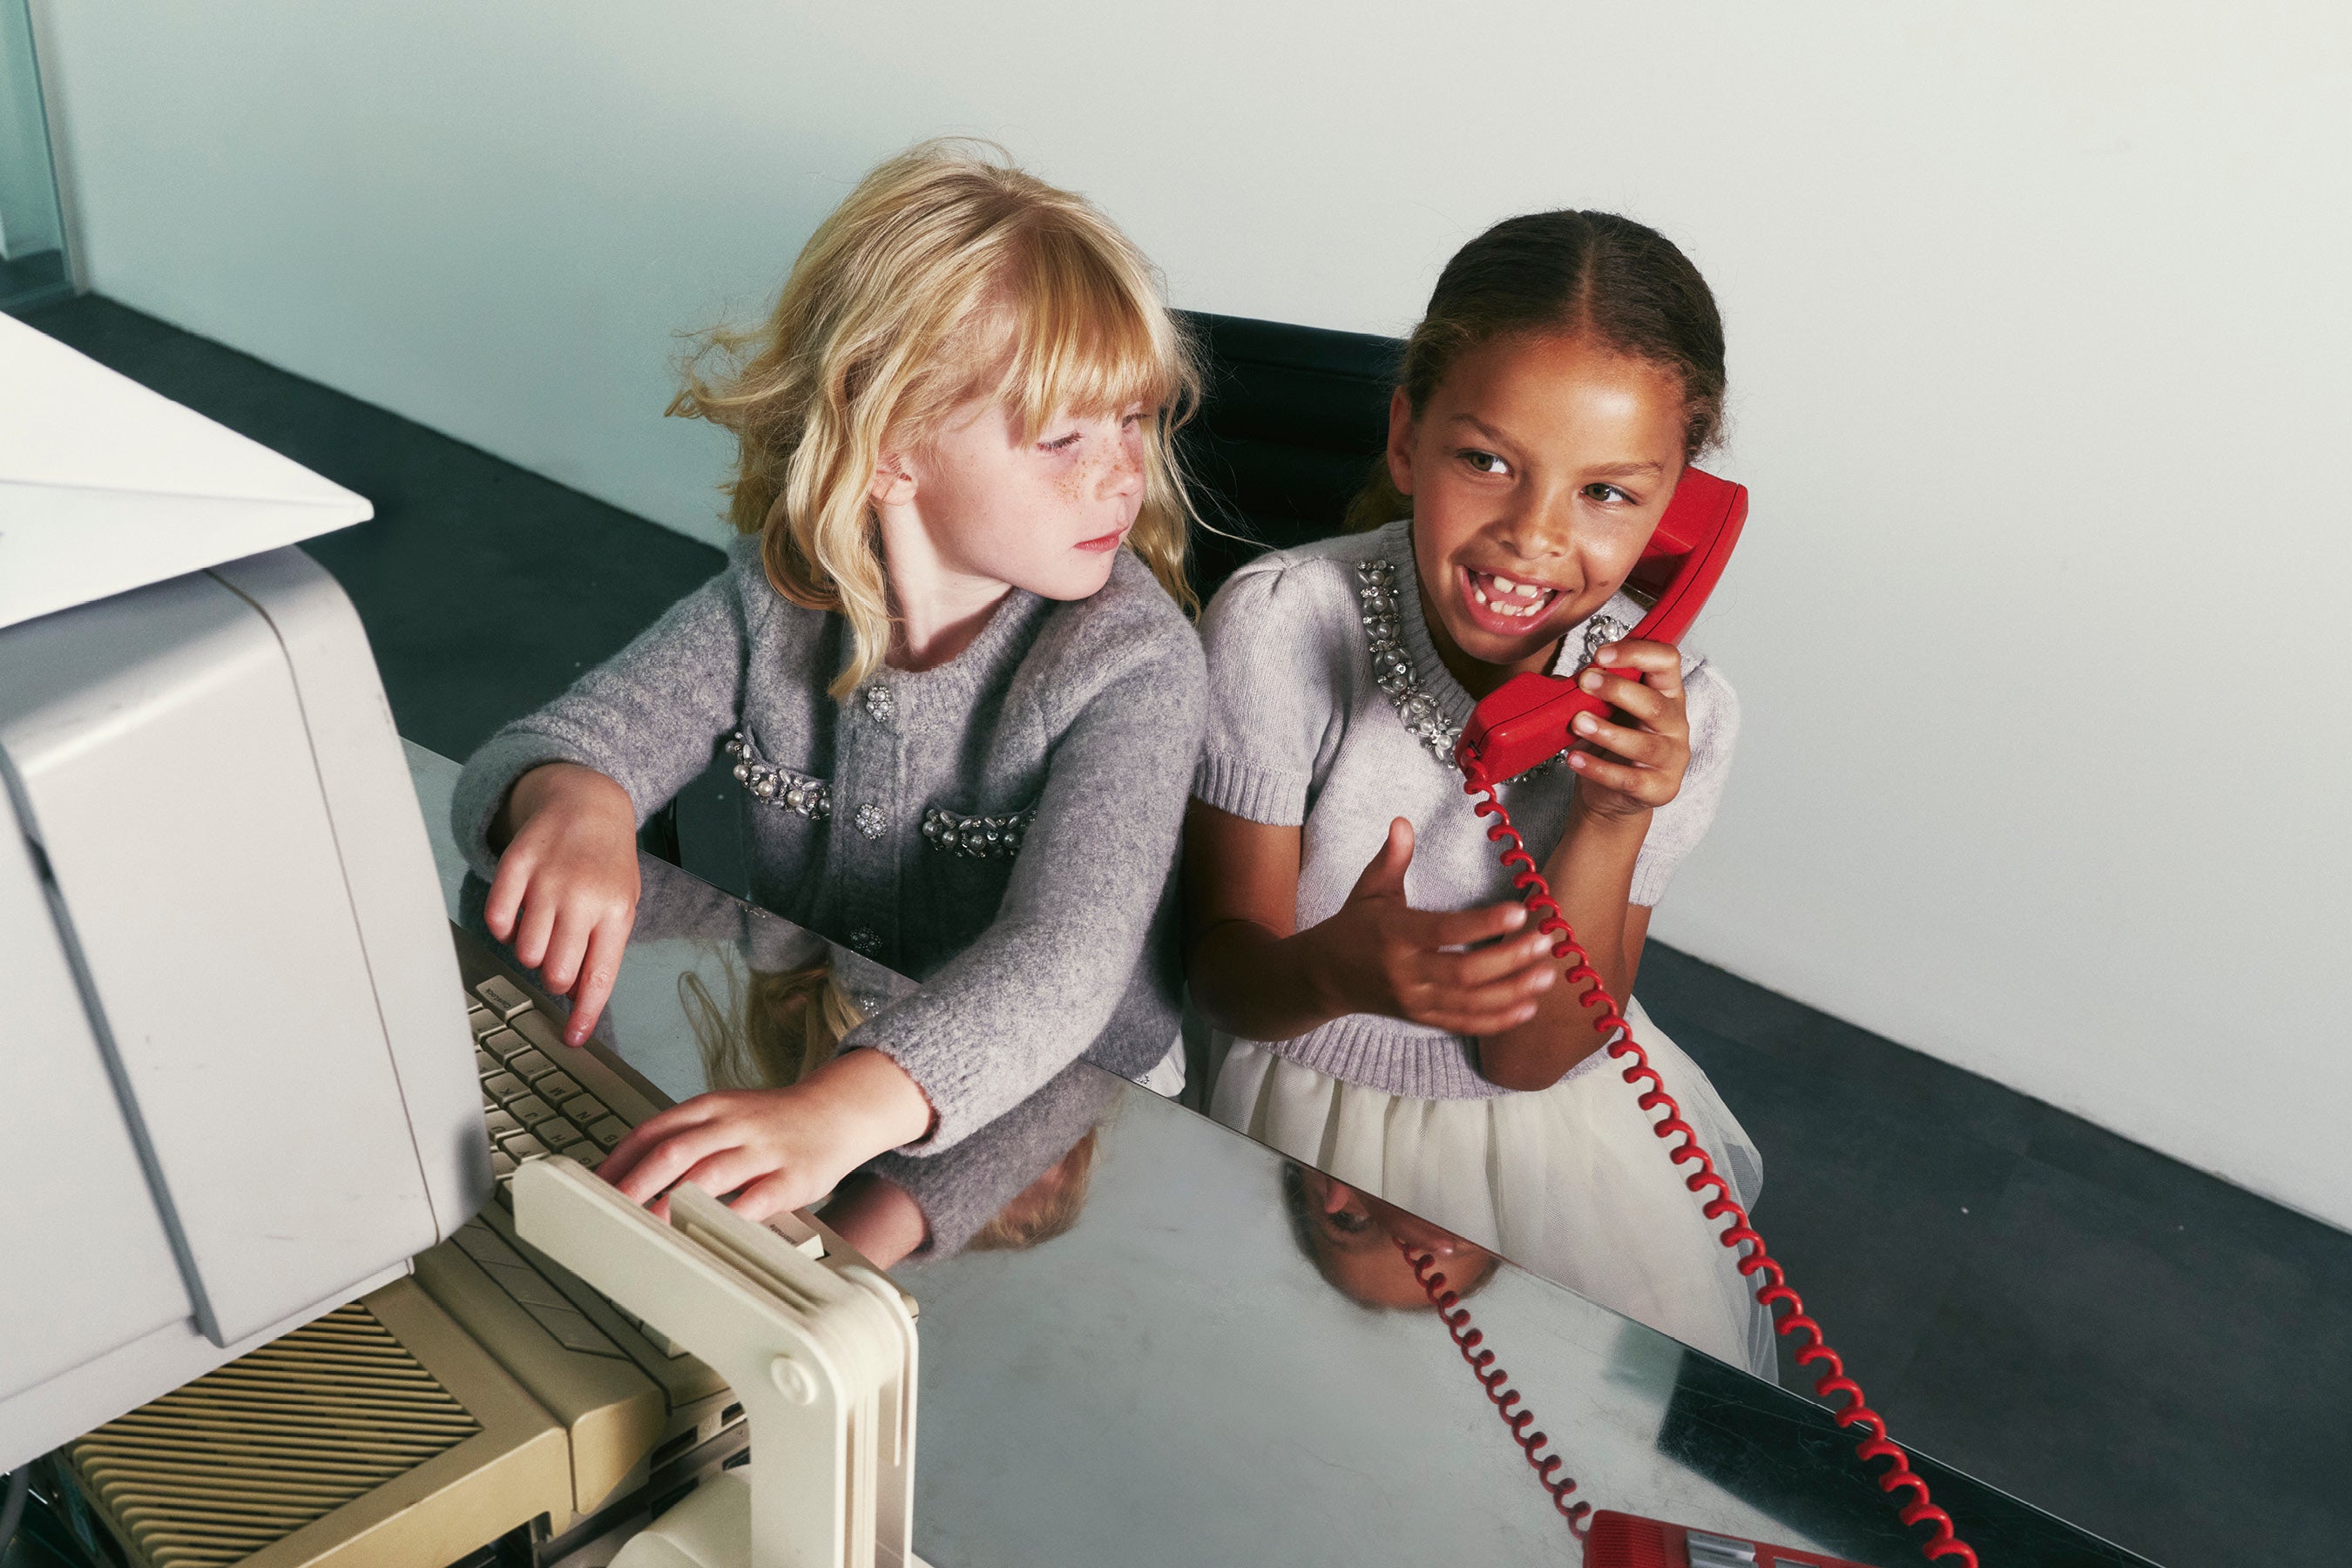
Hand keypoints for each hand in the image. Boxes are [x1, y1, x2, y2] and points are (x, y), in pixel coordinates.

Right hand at [484, 763, 639, 1043]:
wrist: (588, 803)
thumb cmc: (607, 864)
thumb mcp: (622, 903)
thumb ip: (603, 948)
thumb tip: (577, 999)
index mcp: (616, 911)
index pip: (598, 977)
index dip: (583, 1015)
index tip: (572, 1040)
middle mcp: (583, 896)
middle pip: (555, 971)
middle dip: (553, 977)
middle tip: (558, 958)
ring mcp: (547, 879)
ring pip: (523, 951)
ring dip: (529, 951)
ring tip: (542, 928)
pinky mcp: (516, 864)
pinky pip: (496, 920)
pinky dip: (503, 927)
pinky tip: (519, 913)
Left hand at [597, 1049, 934, 1223]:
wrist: (840, 1110)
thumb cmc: (774, 1122)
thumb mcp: (727, 1116)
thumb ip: (686, 1140)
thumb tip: (629, 1176)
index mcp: (711, 1107)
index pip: (654, 1130)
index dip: (619, 1159)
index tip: (592, 1188)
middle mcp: (732, 1124)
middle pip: (674, 1149)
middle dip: (636, 1181)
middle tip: (608, 1210)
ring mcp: (763, 1149)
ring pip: (710, 1173)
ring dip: (672, 1201)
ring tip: (646, 1227)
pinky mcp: (792, 1177)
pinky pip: (757, 1199)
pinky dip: (729, 1218)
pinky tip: (709, 1235)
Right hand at [1302, 817, 1557, 1034]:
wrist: (1325, 977)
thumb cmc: (1354, 926)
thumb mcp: (1368, 889)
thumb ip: (1390, 858)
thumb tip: (1402, 822)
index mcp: (1394, 934)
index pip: (1444, 931)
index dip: (1483, 923)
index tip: (1519, 910)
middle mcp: (1405, 972)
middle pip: (1464, 973)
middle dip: (1509, 959)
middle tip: (1546, 941)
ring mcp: (1415, 1001)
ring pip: (1471, 1003)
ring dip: (1513, 991)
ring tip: (1548, 974)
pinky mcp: (1423, 1019)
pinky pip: (1465, 1024)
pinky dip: (1498, 1020)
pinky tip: (1529, 1006)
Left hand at [1565, 639, 1690, 820]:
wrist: (1611, 794)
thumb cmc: (1610, 743)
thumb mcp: (1605, 710)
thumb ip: (1592, 691)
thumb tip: (1562, 681)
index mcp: (1667, 693)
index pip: (1667, 661)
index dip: (1637, 652)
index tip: (1601, 654)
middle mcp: (1676, 724)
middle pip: (1655, 704)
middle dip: (1617, 690)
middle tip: (1585, 682)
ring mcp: (1672, 758)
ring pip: (1644, 745)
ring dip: (1606, 731)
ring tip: (1577, 723)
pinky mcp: (1660, 789)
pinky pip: (1629, 779)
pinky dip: (1598, 768)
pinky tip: (1574, 759)